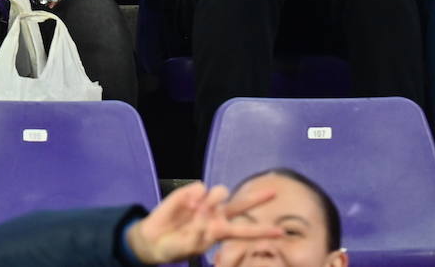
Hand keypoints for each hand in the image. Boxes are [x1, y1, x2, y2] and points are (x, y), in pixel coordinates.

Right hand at [125, 181, 282, 263]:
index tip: (281, 232)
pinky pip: (201, 187)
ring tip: (198, 209)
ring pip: (221, 191)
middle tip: (275, 192)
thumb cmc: (176, 247)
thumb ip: (200, 231)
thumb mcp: (191, 246)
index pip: (246, 231)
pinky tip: (188, 204)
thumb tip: (204, 211)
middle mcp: (216, 215)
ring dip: (214, 199)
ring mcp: (204, 203)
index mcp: (220, 232)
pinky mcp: (190, 193)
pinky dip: (196, 195)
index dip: (263, 232)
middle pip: (242, 205)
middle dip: (257, 198)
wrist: (153, 240)